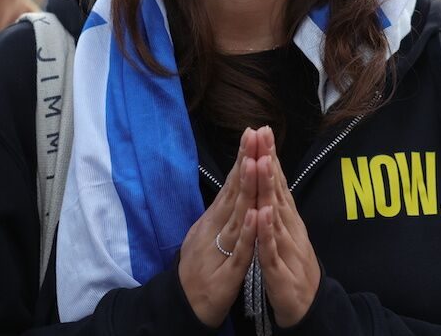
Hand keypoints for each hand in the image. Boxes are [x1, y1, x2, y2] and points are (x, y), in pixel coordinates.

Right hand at [178, 128, 260, 325]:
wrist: (184, 306)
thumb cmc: (200, 269)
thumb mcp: (209, 234)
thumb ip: (222, 211)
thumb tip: (231, 186)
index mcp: (214, 219)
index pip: (231, 184)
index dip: (242, 158)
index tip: (253, 133)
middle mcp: (215, 228)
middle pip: (233, 192)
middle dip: (245, 161)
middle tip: (255, 134)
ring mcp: (220, 248)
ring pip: (236, 215)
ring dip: (246, 189)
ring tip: (256, 163)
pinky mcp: (226, 272)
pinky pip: (239, 251)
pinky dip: (248, 232)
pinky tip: (256, 215)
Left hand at [254, 126, 320, 327]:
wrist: (306, 305)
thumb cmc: (291, 266)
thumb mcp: (283, 232)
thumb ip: (278, 208)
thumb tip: (273, 180)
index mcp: (285, 217)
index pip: (275, 182)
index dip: (268, 156)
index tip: (261, 130)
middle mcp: (287, 225)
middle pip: (276, 189)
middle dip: (269, 160)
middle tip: (263, 133)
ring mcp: (284, 245)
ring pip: (274, 212)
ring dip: (268, 187)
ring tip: (261, 162)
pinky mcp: (278, 267)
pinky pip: (271, 247)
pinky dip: (267, 230)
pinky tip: (263, 213)